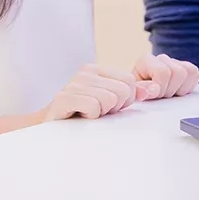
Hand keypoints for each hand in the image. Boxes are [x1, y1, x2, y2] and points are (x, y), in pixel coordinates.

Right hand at [41, 63, 155, 121]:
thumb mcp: (108, 103)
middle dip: (114, 108)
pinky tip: (79, 117)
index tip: (108, 108)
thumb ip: (130, 94)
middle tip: (96, 113)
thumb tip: (151, 89)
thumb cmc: (80, 116)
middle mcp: (85, 73)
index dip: (125, 100)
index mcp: (97, 70)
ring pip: (110, 100)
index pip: (130, 81)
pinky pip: (93, 107)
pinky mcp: (63, 99)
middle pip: (124, 91)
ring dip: (101, 114)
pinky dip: (90, 116)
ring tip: (86, 115)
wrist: (47, 129)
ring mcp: (73, 84)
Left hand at [132, 53, 198, 98]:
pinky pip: (194, 74)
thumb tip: (154, 90)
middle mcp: (161, 58)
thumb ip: (140, 91)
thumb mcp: (133, 95)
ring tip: (169, 95)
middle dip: (170, 90)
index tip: (154, 95)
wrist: (144, 97)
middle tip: (161, 97)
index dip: (161, 88)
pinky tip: (177, 91)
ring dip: (180, 89)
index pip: (163, 72)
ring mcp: (175, 62)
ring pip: (189, 72)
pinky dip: (188, 86)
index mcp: (146, 61)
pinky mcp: (186, 68)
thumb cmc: (138, 95)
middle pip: (177, 72)